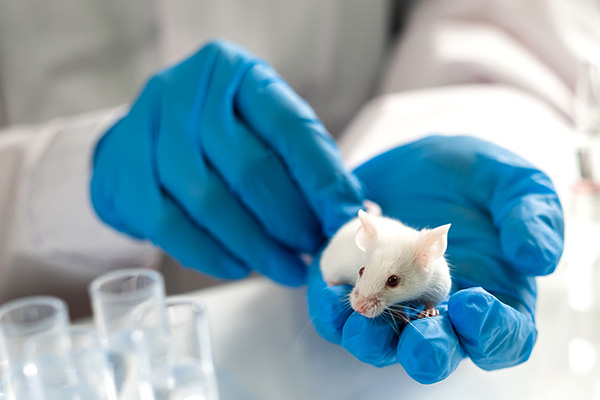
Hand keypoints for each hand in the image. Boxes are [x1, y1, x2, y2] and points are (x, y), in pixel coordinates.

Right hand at [90, 40, 362, 285]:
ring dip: (255, 246)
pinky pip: (170, 226)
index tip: (345, 220)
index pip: (290, 128)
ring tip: (285, 267)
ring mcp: (147, 128)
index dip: (322, 180)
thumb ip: (303, 162)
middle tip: (312, 249)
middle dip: (289, 221)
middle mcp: (188, 91)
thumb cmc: (217, 135)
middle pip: (249, 169)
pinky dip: (210, 255)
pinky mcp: (121, 170)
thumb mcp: (262, 127)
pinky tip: (238, 267)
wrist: (143, 137)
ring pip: (208, 201)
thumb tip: (351, 212)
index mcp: (236, 72)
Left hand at [307, 135, 563, 382]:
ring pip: (383, 342)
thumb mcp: (509, 180)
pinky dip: (333, 311)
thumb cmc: (473, 173)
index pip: (501, 336)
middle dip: (427, 351)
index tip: (472, 307)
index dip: (490, 333)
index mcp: (491, 295)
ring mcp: (393, 302)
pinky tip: (335, 292)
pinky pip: (338, 316)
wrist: (413, 158)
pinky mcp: (353, 287)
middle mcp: (441, 309)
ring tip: (364, 315)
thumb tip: (536, 259)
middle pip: (438, 350)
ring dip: (372, 339)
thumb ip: (529, 214)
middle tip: (420, 338)